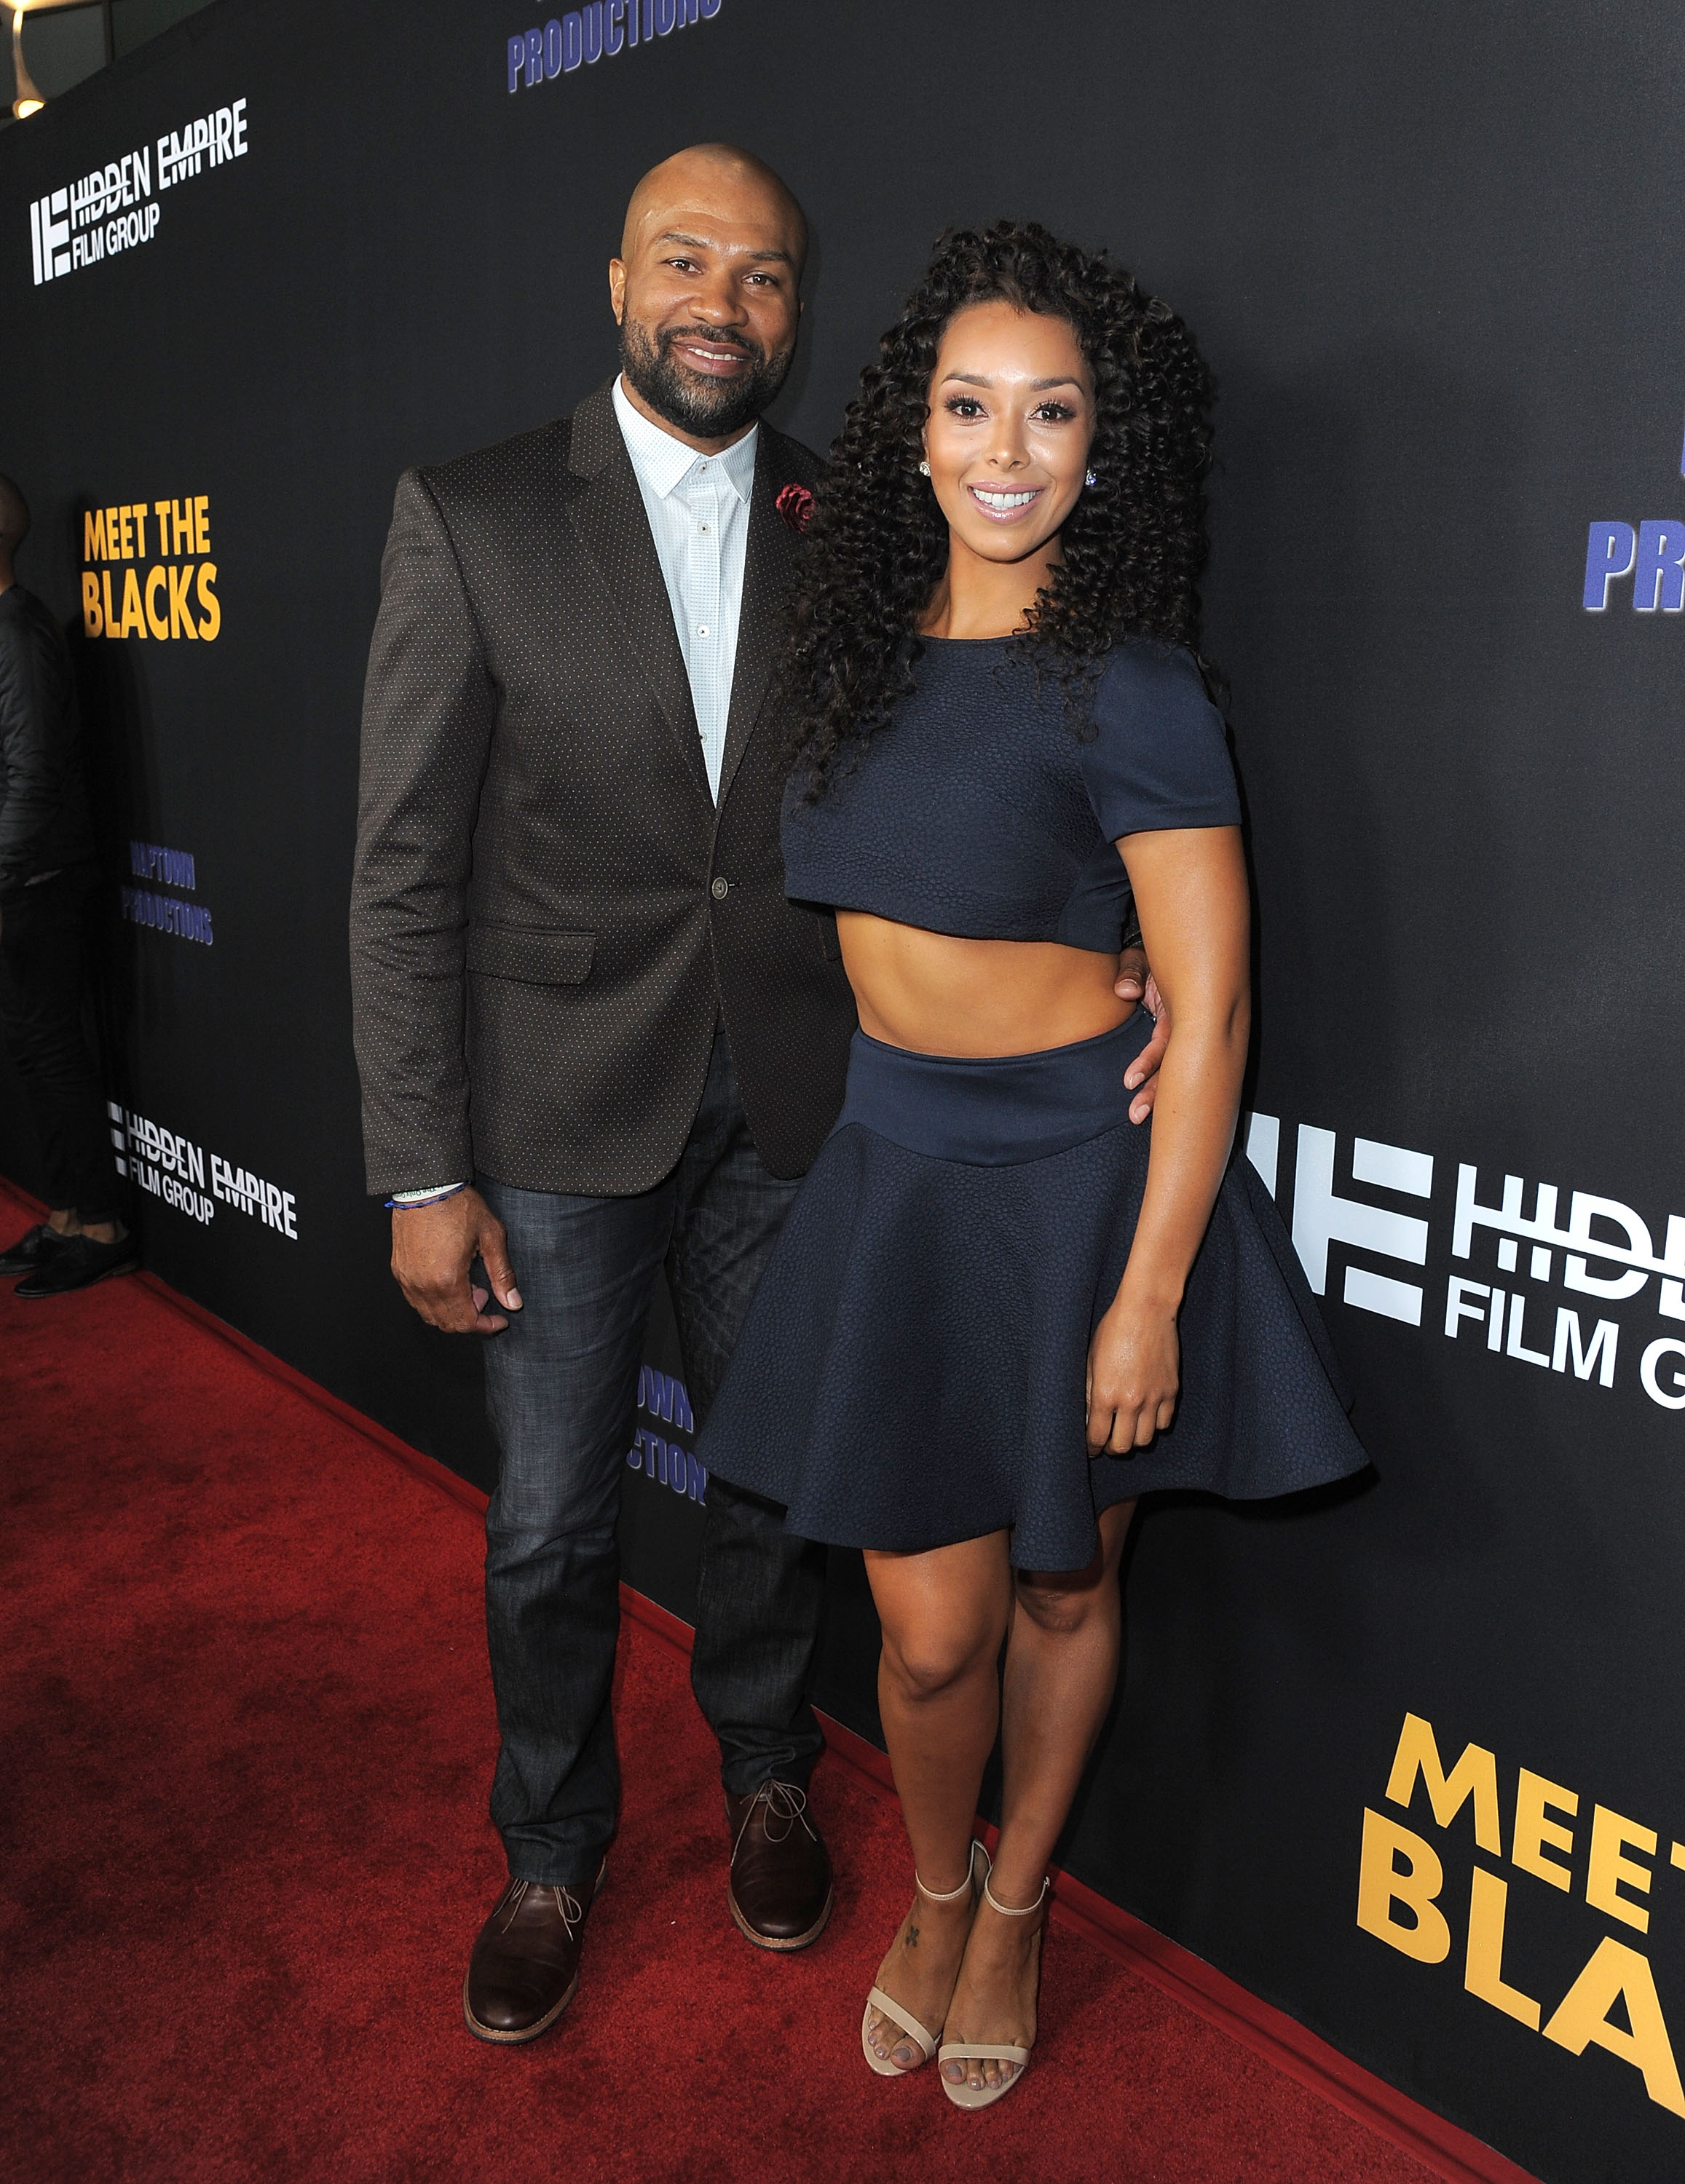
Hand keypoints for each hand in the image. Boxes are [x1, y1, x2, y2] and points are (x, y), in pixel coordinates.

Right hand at [390, 1187, 520, 1333]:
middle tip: (485, 1296)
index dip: (486, 1327)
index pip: (466, 1322)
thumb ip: (502, 1275)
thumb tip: (513, 1303)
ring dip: (452, 1312)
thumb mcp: (491, 1237)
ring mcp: (407, 1279)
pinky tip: (448, 1282)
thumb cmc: (457, 1206)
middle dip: (470, 1319)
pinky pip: (416, 1301)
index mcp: (447, 1280)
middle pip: (447, 1324)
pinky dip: (435, 1302)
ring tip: (468, 1287)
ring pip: (429, 1315)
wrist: (426, 1186)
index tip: (500, 1321)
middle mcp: (422, 1285)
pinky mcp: (399, 1271)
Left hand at [1085, 1295, 1179, 1452]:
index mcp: (1106, 1395)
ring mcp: (1154, 1398)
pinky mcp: (1171, 1390)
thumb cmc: (1113, 1330)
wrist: (1146, 1311)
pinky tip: (1146, 1416)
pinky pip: (1164, 1422)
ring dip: (1134, 1438)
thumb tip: (1088, 1417)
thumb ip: (1089, 1392)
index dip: (1092, 1448)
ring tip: (1127, 1430)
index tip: (1091, 1449)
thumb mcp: (1091, 1360)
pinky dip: (1154, 1424)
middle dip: (1112, 1448)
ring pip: (1146, 1439)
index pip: (1098, 1437)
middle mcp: (1131, 1401)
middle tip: (1107, 1442)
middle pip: (1123, 1445)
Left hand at [1114, 949, 1168, 1124]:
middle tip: (1137, 1114)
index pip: (1165, 1042)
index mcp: (1176, 1010)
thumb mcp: (1140, 961)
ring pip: (1171, 1070)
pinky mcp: (1171, 1039)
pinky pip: (1166, 1065)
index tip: (1130, 1081)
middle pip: (1174, 1066)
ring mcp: (1177, 1036)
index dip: (1149, 1062)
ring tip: (1138, 1116)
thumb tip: (1126, 991)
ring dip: (1156, 1094)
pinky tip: (1149, 1104)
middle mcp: (1180, 1028)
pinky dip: (1159, 1085)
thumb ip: (1131, 973)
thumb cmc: (1150, 963)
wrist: (1161, 961)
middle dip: (1156, 1092)